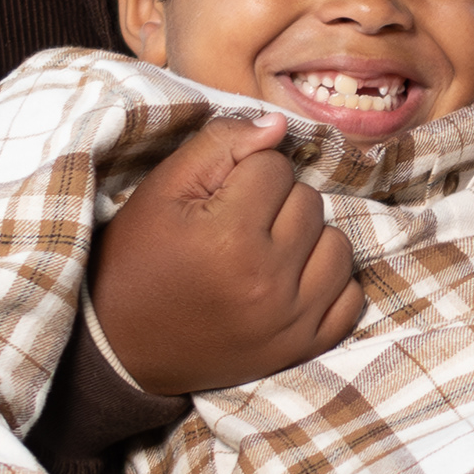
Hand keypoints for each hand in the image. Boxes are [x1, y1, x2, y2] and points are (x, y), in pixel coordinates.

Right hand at [90, 112, 365, 393]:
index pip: (276, 166)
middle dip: (277, 203)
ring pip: (338, 245)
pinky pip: (351, 297)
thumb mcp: (161, 190)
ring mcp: (292, 321)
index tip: (218, 197)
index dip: (246, 172)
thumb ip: (219, 145)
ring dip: (308, 240)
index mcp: (229, 237)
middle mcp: (268, 282)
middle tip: (237, 226)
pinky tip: (291, 283)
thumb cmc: (138, 260)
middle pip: (310, 202)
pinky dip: (328, 284)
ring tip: (266, 252)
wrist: (122, 346)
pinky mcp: (304, 348)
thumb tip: (279, 125)